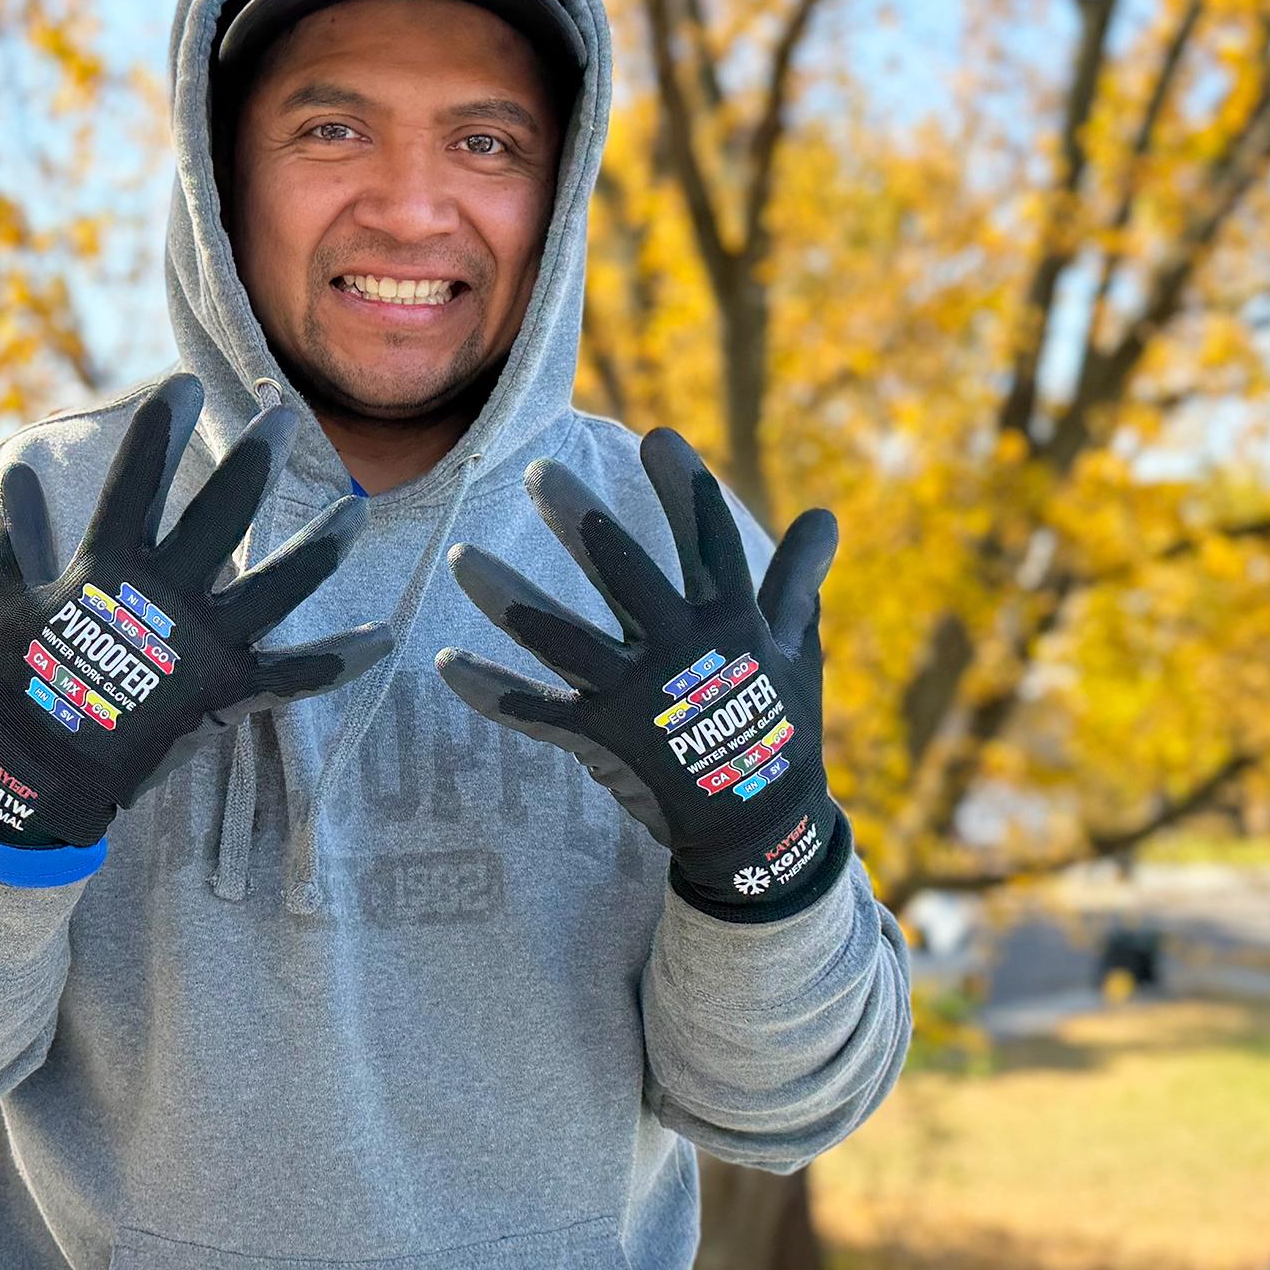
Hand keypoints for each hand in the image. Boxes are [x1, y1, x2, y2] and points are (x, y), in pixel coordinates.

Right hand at [0, 373, 392, 848]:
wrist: (32, 776)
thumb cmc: (11, 686)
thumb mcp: (3, 599)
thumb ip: (17, 533)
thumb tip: (15, 470)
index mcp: (106, 567)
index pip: (136, 480)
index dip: (160, 429)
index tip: (186, 383)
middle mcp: (163, 597)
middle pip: (223, 513)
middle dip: (256, 458)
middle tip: (284, 416)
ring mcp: (200, 645)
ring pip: (279, 584)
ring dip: (320, 547)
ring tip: (355, 512)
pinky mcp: (224, 694)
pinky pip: (295, 676)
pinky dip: (340, 660)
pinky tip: (385, 638)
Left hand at [434, 427, 848, 919]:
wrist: (760, 829)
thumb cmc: (780, 727)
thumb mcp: (797, 649)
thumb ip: (796, 579)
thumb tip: (825, 517)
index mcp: (731, 621)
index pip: (707, 540)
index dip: (684, 489)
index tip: (656, 440)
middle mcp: (679, 651)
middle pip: (622, 572)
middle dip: (579, 520)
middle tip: (538, 472)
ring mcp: (635, 697)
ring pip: (561, 637)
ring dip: (507, 597)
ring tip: (460, 558)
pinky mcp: (600, 738)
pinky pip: (533, 710)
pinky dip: (488, 688)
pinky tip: (444, 660)